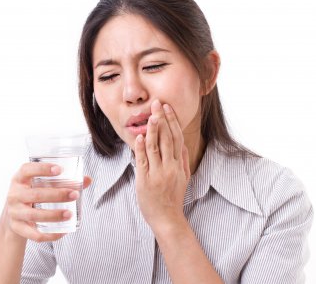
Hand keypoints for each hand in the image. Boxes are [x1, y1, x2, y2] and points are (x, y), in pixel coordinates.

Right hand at [4, 163, 91, 241]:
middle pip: (35, 194)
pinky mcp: (18, 228)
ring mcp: (14, 212)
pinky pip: (34, 234)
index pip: (27, 170)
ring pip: (34, 215)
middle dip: (57, 195)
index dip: (42, 168)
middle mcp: (14, 195)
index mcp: (19, 179)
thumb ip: (62, 182)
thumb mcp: (40, 185)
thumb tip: (87, 180)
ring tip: (70, 213)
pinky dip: (50, 235)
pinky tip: (63, 232)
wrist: (12, 217)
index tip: (59, 170)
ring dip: (54, 215)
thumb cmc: (31, 195)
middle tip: (74, 195)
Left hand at [133, 99, 190, 230]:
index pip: (177, 138)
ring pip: (156, 147)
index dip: (173, 121)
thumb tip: (183, 147)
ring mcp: (158, 174)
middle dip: (162, 119)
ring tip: (151, 115)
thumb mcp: (183, 179)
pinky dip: (141, 148)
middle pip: (167, 138)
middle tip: (157, 103)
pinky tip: (140, 136)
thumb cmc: (173, 198)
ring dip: (153, 130)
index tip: (168, 108)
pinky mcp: (146, 180)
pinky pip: (143, 161)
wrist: (167, 218)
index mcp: (180, 165)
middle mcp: (170, 167)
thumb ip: (183, 162)